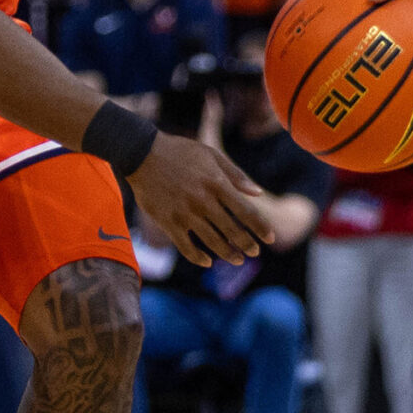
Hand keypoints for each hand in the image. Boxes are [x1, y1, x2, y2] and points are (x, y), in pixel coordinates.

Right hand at [128, 131, 269, 265]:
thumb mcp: (211, 155)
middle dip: (247, 244)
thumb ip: (235, 175)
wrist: (142, 153)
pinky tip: (207, 261)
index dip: (261, 227)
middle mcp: (203, 201)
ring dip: (228, 254)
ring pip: (212, 241)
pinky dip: (198, 257)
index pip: (246, 212)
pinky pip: (186, 247)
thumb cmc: (179, 151)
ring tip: (238, 260)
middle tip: (255, 252)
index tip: (270, 238)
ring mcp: (185, 213)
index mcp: (217, 183)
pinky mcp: (168, 222)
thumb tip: (258, 193)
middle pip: (232, 230)